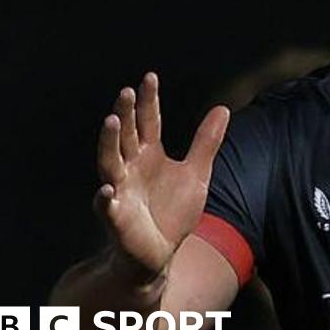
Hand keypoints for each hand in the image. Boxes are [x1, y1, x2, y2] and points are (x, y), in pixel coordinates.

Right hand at [93, 72, 229, 282]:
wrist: (161, 252)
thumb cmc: (173, 211)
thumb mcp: (197, 173)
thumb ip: (206, 142)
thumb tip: (222, 108)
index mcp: (148, 154)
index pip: (147, 121)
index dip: (148, 100)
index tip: (149, 77)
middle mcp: (130, 168)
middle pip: (125, 136)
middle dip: (125, 114)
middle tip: (126, 91)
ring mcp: (121, 191)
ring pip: (110, 163)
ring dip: (109, 143)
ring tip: (111, 121)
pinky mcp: (117, 218)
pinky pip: (107, 207)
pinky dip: (106, 199)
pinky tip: (107, 190)